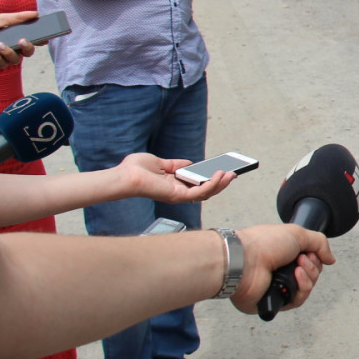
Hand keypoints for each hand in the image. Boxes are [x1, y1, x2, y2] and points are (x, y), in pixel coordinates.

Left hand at [0, 11, 39, 67]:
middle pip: (29, 52)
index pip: (34, 40)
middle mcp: (16, 50)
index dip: (41, 40)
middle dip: (28, 47)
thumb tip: (35, 13)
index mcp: (19, 38)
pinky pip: (1, 63)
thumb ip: (16, 17)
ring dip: (8, 51)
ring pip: (16, 59)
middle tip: (22, 40)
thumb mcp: (0, 20)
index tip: (45, 38)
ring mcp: (7, 58)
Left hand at [114, 154, 234, 203]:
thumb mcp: (160, 162)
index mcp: (175, 185)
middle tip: (233, 173)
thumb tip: (189, 163)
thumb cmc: (136, 169)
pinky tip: (219, 174)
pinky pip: (200, 192)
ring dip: (221, 184)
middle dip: (221, 183)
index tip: (225, 170)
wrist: (125, 175)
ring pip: (207, 193)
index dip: (212, 178)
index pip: (198, 184)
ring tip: (231, 174)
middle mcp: (179, 192)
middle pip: (206, 190)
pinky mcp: (178, 196)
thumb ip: (175, 164)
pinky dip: (212, 184)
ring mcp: (179, 195)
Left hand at [230, 224, 334, 313]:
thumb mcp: (297, 233)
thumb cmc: (263, 243)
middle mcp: (281, 270)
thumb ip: (320, 243)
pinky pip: (297, 300)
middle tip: (302, 259)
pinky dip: (302, 288)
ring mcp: (277, 286)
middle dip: (313, 267)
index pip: (310, 260)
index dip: (315, 257)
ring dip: (308, 277)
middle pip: (311, 275)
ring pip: (307, 288)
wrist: (244, 261)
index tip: (310, 252)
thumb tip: (331, 259)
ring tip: (297, 267)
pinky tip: (296, 277)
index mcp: (283, 253)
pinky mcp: (275, 301)